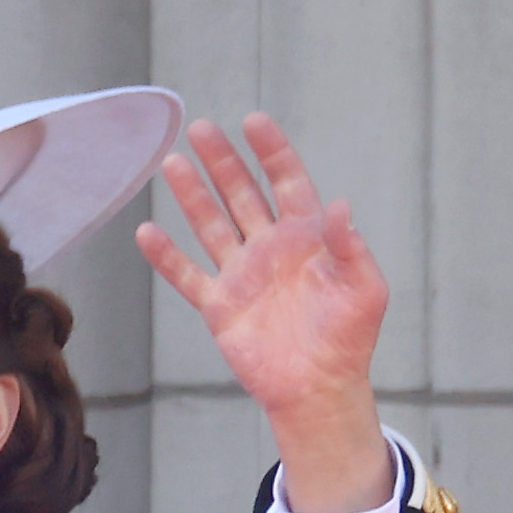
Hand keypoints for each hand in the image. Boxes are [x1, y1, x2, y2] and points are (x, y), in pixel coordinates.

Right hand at [137, 115, 394, 512]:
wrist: (320, 390)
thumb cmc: (350, 341)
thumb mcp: (367, 291)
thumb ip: (353, 248)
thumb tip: (340, 206)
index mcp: (308, 237)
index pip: (287, 181)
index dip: (271, 151)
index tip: (253, 122)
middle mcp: (271, 248)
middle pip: (241, 193)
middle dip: (222, 161)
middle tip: (200, 128)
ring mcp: (243, 275)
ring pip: (211, 225)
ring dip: (192, 195)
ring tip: (172, 162)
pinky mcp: (221, 307)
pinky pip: (188, 276)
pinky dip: (167, 257)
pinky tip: (146, 232)